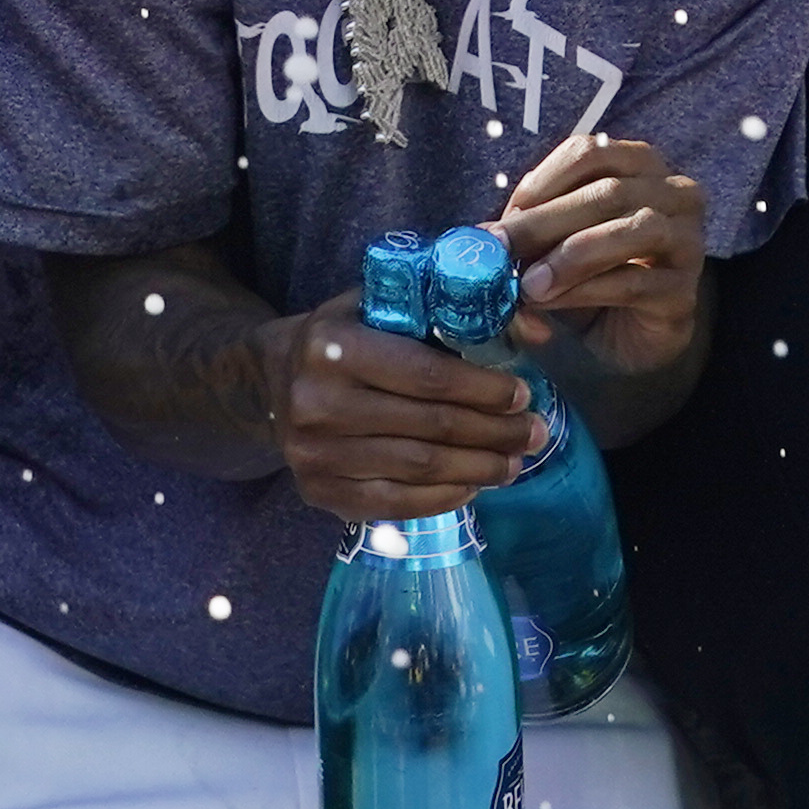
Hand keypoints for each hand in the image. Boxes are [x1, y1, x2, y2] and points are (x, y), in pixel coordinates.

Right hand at [250, 287, 541, 522]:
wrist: (274, 380)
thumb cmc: (344, 335)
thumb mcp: (382, 304)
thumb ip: (449, 308)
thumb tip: (534, 327)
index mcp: (333, 347)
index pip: (426, 376)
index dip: (483, 390)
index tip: (523, 394)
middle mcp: (318, 403)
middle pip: (429, 427)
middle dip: (494, 432)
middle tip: (535, 432)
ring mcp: (314, 454)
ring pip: (418, 469)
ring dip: (478, 468)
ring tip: (514, 461)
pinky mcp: (318, 493)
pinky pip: (395, 504)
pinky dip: (443, 498)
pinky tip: (473, 485)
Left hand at [489, 129, 702, 381]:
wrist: (628, 333)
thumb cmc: (590, 271)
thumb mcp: (555, 241)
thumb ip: (531, 230)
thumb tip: (486, 232)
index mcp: (640, 163)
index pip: (591, 152)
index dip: (543, 179)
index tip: (505, 212)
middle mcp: (675, 192)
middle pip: (608, 192)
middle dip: (545, 222)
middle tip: (500, 249)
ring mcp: (688, 241)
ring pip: (632, 230)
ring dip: (570, 256)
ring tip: (528, 284)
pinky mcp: (684, 291)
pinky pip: (635, 282)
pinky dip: (586, 290)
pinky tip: (553, 301)